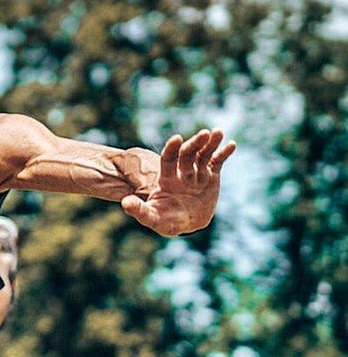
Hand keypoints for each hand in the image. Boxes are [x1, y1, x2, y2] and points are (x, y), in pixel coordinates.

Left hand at [120, 129, 235, 236]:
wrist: (184, 224)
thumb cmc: (165, 220)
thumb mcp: (151, 218)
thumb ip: (139, 210)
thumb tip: (125, 203)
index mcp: (167, 179)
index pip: (168, 159)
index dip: (172, 149)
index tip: (176, 139)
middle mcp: (182, 172)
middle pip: (187, 154)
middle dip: (194, 144)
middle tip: (204, 134)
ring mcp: (197, 174)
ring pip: (203, 155)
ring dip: (210, 144)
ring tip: (218, 132)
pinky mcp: (211, 177)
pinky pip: (217, 163)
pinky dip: (224, 154)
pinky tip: (231, 145)